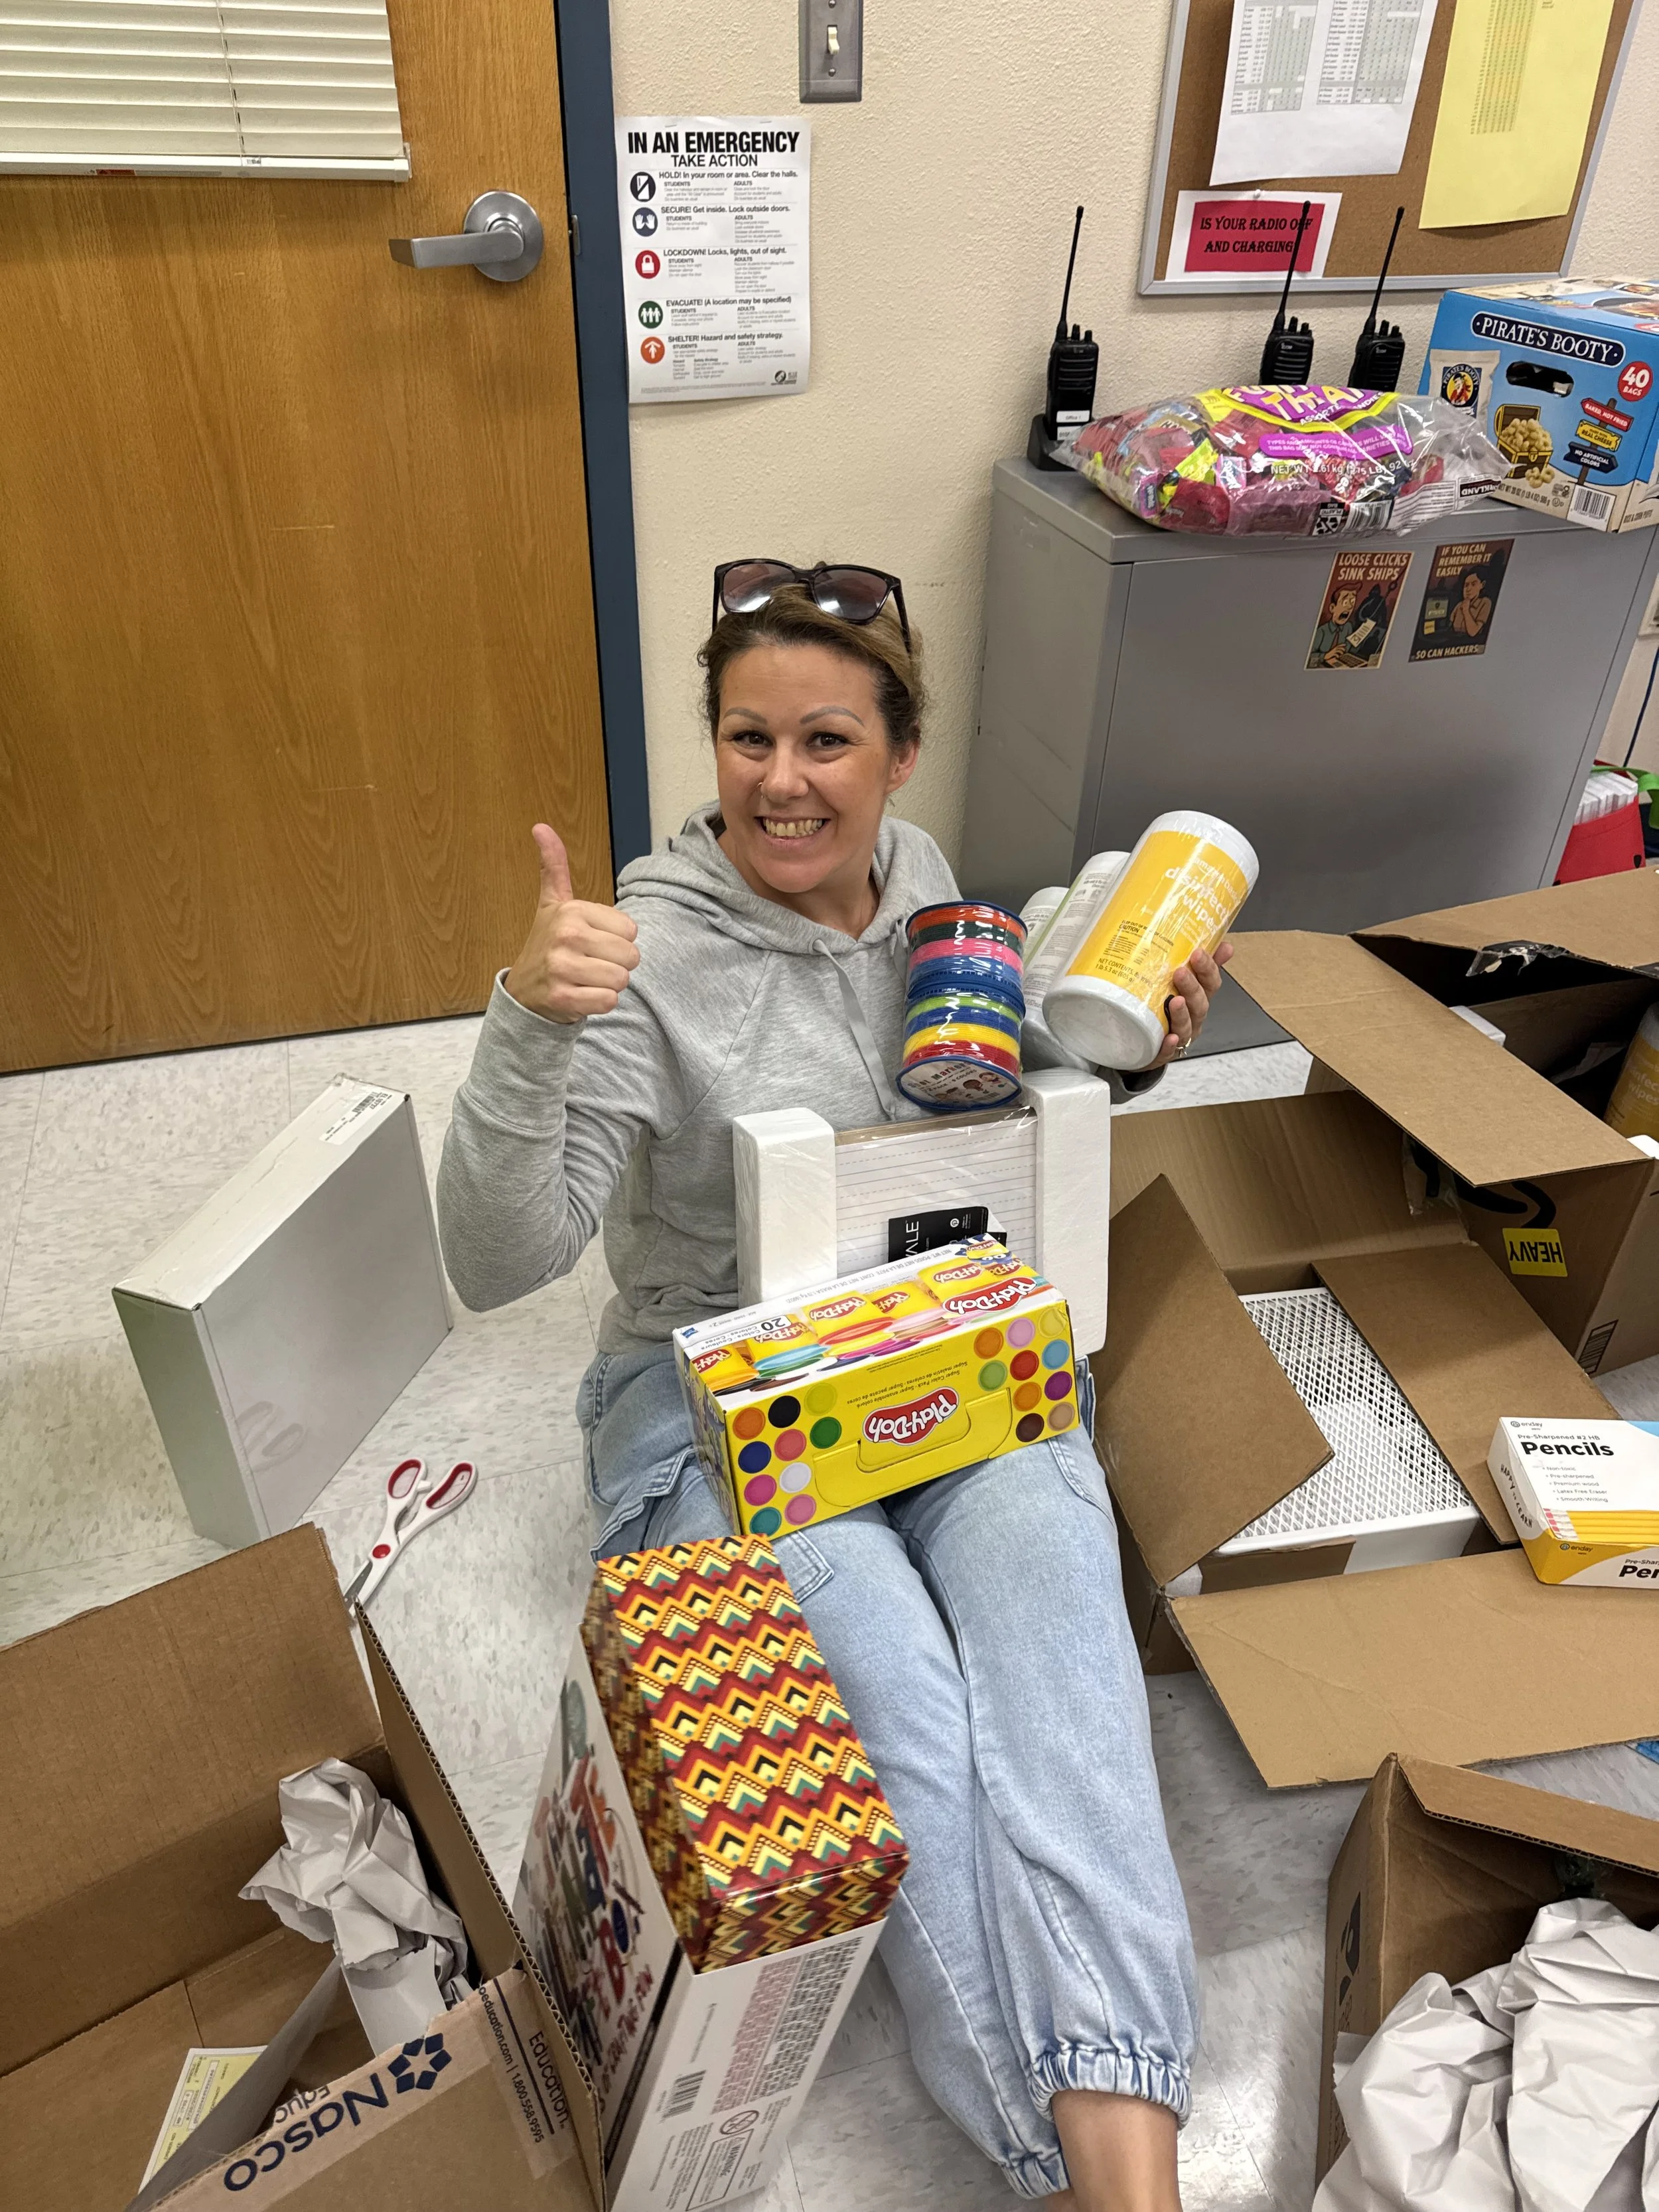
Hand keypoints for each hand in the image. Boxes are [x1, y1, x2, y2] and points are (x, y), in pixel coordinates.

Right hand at [503, 825, 638, 1023]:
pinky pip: (608, 1002)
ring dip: (609, 985)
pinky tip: (581, 995)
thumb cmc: (548, 944)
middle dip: (616, 964)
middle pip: (631, 957)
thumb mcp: (552, 903)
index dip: (617, 939)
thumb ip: (554, 867)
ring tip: (586, 979)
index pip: (631, 930)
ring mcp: (562, 968)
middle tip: (591, 963)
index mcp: (572, 911)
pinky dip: (600, 1003)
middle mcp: (566, 936)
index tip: (592, 941)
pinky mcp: (563, 998)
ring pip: (621, 980)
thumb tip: (540, 826)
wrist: (524, 991)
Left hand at [1155, 943, 1230, 1067]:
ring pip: (1186, 1026)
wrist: (1140, 1042)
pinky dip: (1169, 1046)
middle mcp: (1193, 1017)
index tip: (1198, 953)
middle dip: (1193, 987)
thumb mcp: (1182, 982)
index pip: (1210, 983)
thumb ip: (1200, 964)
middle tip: (1181, 972)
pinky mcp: (1163, 1052)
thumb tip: (1223, 943)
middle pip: (1200, 1003)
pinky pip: (1168, 1051)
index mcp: (1198, 998)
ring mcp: (1180, 1035)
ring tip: (1175, 1001)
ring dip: (1183, 1014)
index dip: (1207, 968)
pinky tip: (1168, 1038)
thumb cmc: (1163, 1008)